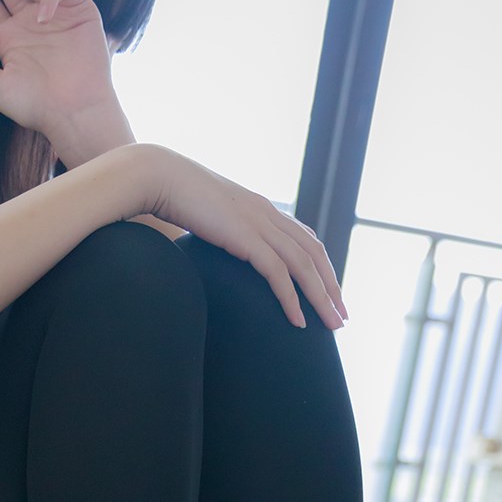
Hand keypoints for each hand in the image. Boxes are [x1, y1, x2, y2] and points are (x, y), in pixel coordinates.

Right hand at [146, 146, 347, 328]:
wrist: (159, 176)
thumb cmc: (172, 196)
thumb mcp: (206, 215)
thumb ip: (220, 230)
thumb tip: (214, 247)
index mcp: (261, 208)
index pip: (304, 240)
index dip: (321, 267)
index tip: (328, 293)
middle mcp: (268, 214)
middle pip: (314, 255)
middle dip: (331, 288)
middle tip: (342, 317)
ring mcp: (259, 224)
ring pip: (304, 267)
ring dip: (321, 299)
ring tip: (332, 325)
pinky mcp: (245, 237)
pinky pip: (278, 274)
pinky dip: (291, 299)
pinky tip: (298, 322)